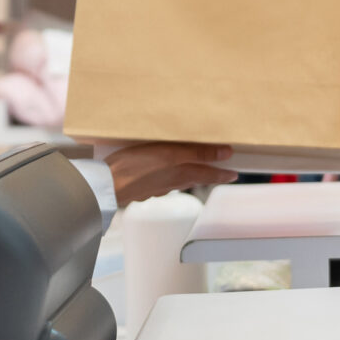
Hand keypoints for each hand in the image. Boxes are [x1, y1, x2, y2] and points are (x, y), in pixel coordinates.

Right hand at [105, 141, 238, 205]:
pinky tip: (159, 169)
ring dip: (186, 173)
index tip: (233, 174)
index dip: (222, 174)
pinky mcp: (140, 186)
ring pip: (176, 179)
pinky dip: (165, 174)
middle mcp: (171, 183)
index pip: (208, 175)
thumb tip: (225, 153)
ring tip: (191, 167)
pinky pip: (159, 179)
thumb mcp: (170, 154)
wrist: (106, 185)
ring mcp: (155, 186)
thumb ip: (198, 153)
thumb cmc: (135, 168)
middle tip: (218, 171)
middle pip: (194, 177)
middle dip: (207, 174)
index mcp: (181, 174)